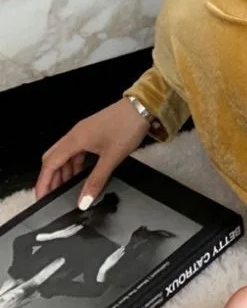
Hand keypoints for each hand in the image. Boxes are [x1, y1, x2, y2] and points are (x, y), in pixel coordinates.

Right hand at [35, 99, 150, 207]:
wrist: (142, 106)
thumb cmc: (127, 126)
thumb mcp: (112, 158)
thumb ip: (96, 180)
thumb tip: (84, 200)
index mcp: (75, 139)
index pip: (50, 164)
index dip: (44, 182)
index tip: (42, 197)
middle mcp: (75, 134)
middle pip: (53, 158)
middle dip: (51, 177)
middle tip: (54, 195)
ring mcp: (84, 131)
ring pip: (65, 154)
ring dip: (64, 170)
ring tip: (68, 187)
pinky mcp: (92, 131)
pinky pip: (76, 149)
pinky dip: (75, 162)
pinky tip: (82, 172)